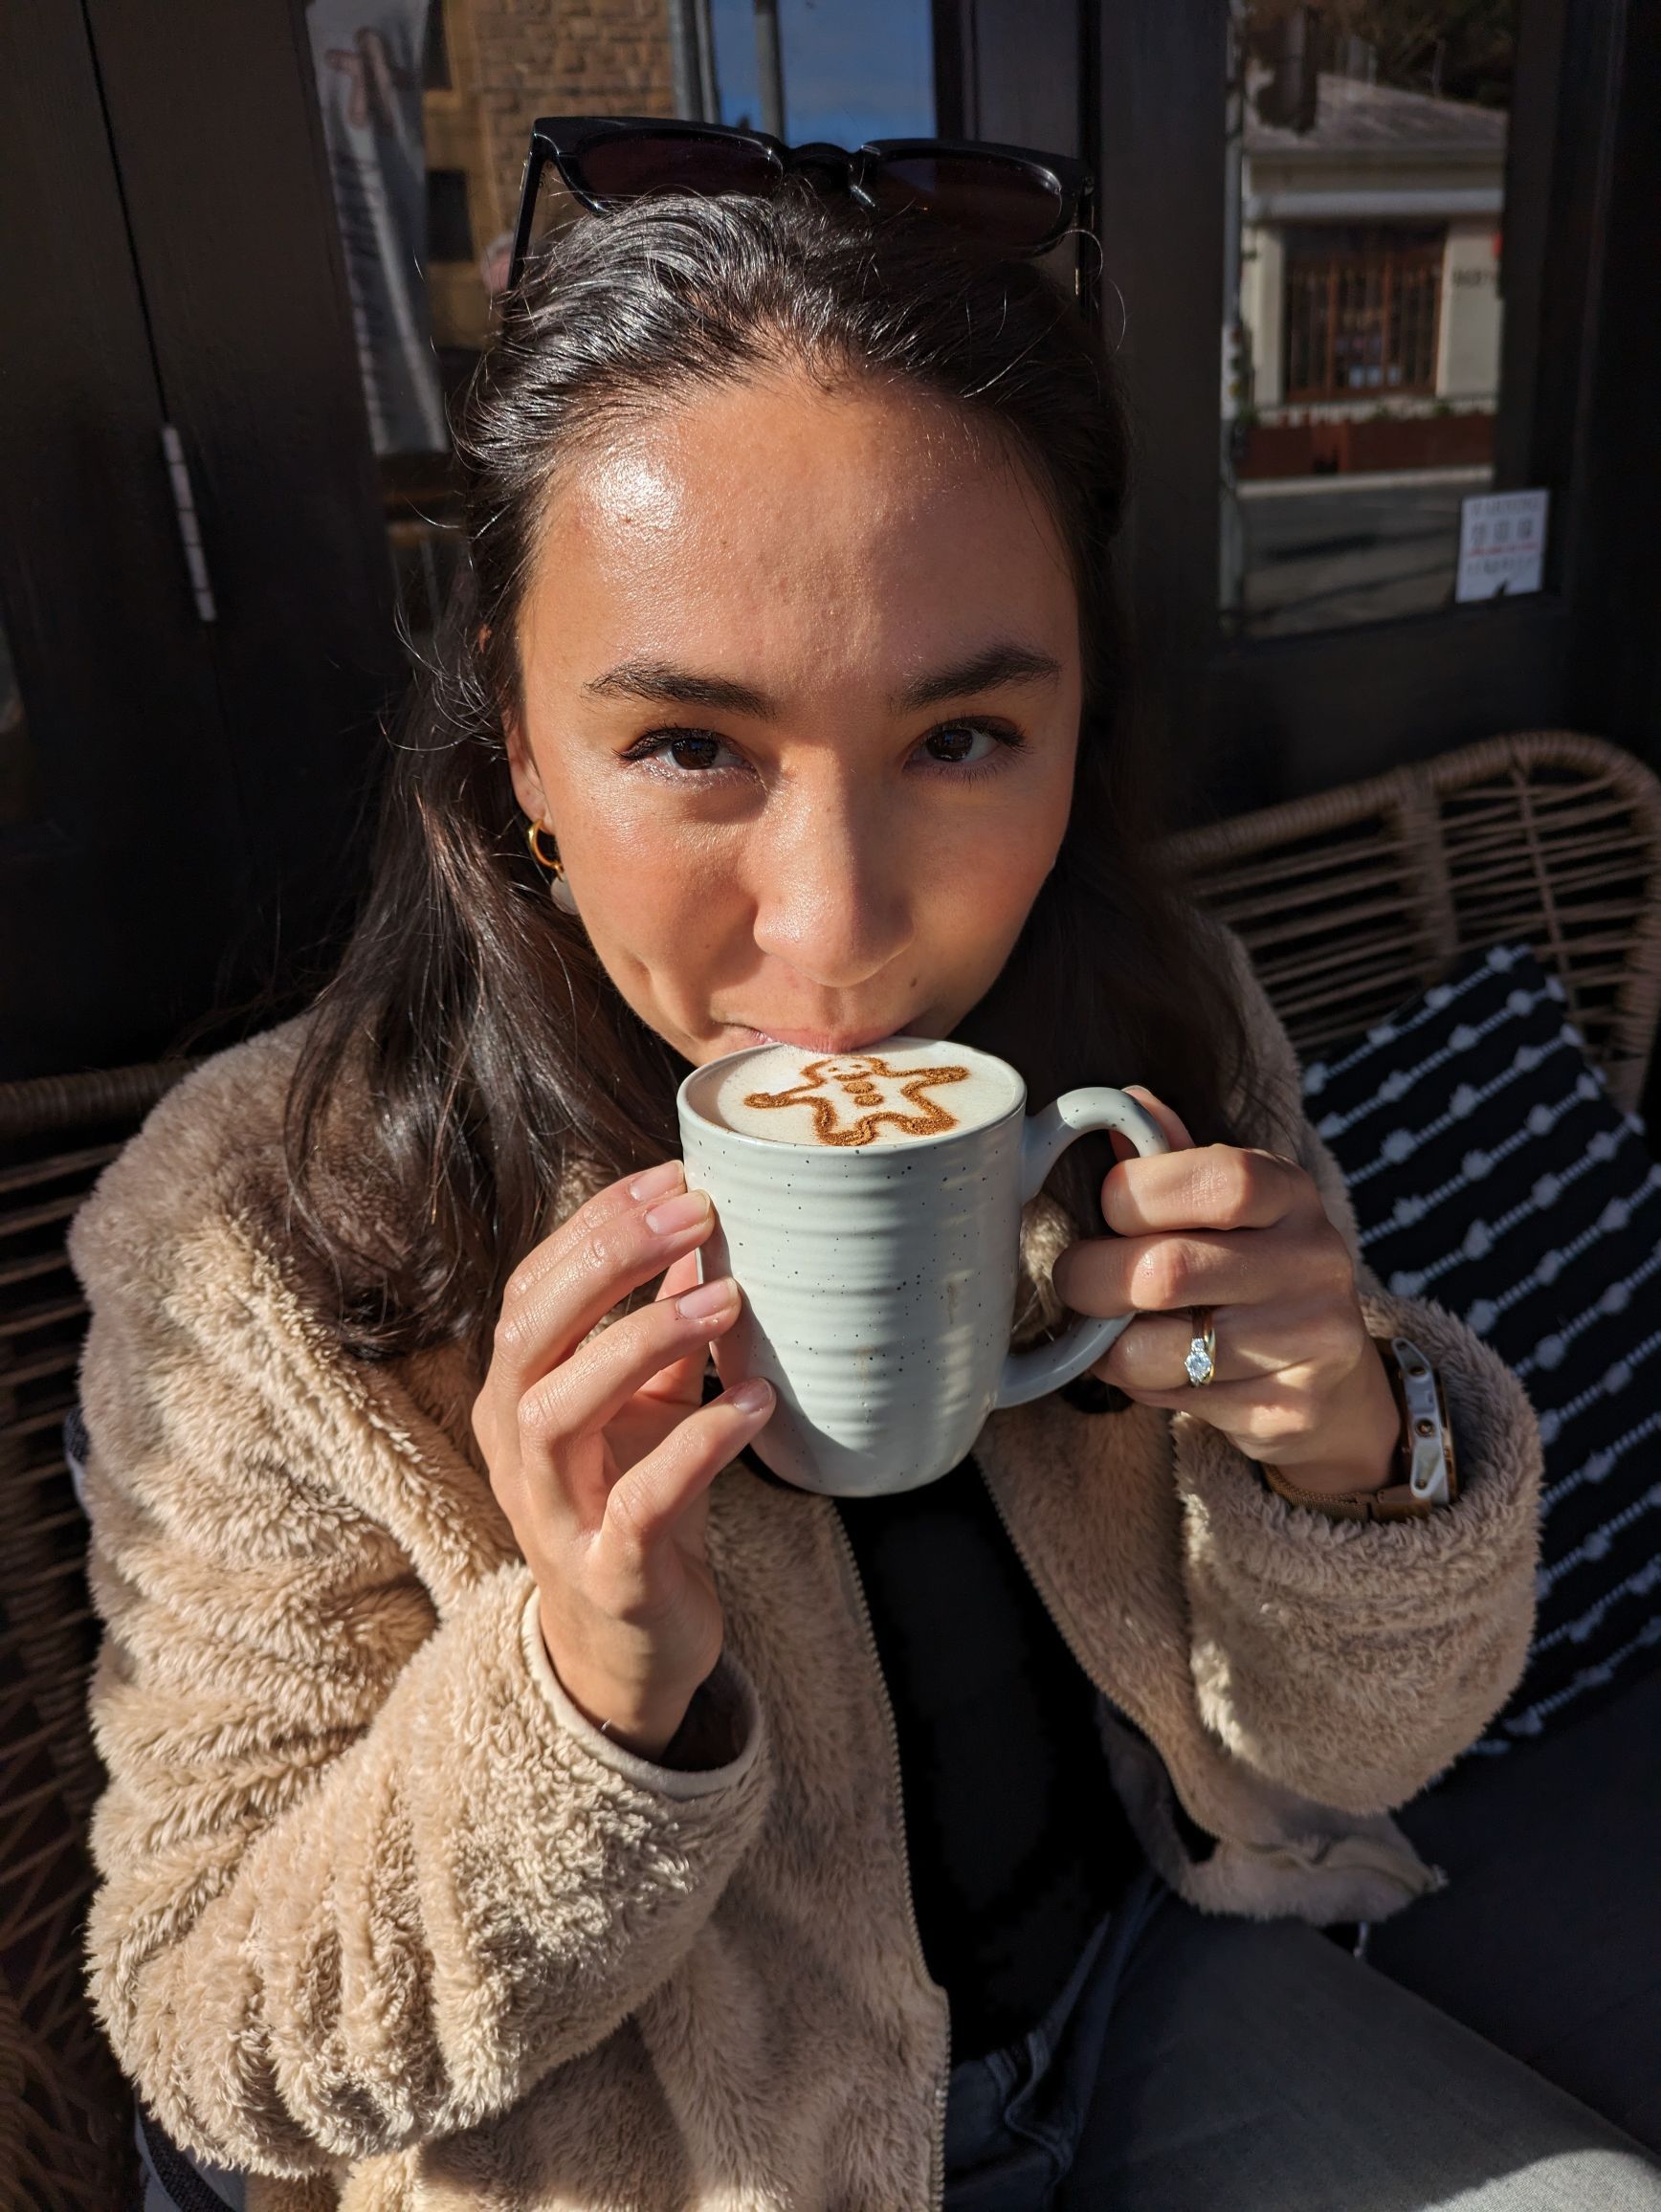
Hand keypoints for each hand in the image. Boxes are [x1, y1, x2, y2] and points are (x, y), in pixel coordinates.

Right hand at [472, 1161, 773, 1758]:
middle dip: (607, 1261)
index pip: (535, 1286)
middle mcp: (514, 1445)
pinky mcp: (604, 1572)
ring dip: (641, 1342)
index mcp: (517, 1391)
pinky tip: (751, 1401)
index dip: (596, 1223)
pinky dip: (697, 1447)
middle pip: (529, 1333)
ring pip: (557, 1412)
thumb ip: (663, 1325)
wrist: (628, 1647)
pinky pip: (638, 1503)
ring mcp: (551, 1513)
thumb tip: (706, 1229)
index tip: (672, 1175)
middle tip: (696, 1212)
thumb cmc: (636, 1504)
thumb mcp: (649, 1404)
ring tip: (727, 1299)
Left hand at [1051, 1088, 1399, 1495]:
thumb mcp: (1224, 1205)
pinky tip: (1156, 1370)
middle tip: (1073, 1281)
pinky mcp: (1289, 1407)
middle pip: (1168, 1271)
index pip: (1219, 1181)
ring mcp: (1309, 1339)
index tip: (1107, 1210)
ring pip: (1160, 1348)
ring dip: (1110, 1347)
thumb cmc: (1250, 1270)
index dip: (1136, 1194)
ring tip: (1111, 1333)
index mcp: (1291, 1193)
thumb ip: (1168, 1158)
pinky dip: (1141, 1387)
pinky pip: (1178, 1399)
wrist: (1328, 1381)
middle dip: (1091, 1279)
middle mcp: (1313, 1261)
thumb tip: (1115, 1106)